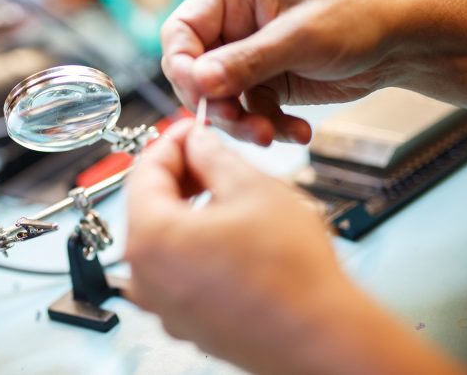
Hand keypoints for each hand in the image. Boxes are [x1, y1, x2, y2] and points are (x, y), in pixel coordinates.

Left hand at [125, 119, 466, 374]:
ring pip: (164, 238)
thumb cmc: (292, 273)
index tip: (191, 128)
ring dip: (186, 207)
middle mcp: (145, 277)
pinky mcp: (184, 321)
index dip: (171, 141)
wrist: (322, 338)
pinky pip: (177, 269)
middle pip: (148, 206)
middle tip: (209, 154)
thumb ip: (214, 156)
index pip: (145, 171)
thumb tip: (198, 143)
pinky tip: (226, 230)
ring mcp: (162, 304)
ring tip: (223, 190)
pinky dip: (193, 242)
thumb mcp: (253, 188)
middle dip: (178, 174)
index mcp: (151, 238)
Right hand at [161, 0, 466, 143]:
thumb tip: (199, 81)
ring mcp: (246, 58)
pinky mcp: (264, 85)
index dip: (182, 64)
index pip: (182, 31)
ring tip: (270, 135)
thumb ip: (247, 61)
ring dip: (243, 123)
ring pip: (220, 101)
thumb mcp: (300, 37)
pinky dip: (269, 127)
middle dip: (216, 102)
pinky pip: (249, 114)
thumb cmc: (357, 17)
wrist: (400, 43)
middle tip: (237, 122)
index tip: (198, 92)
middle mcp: (232, 25)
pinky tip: (298, 133)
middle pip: (194, 72)